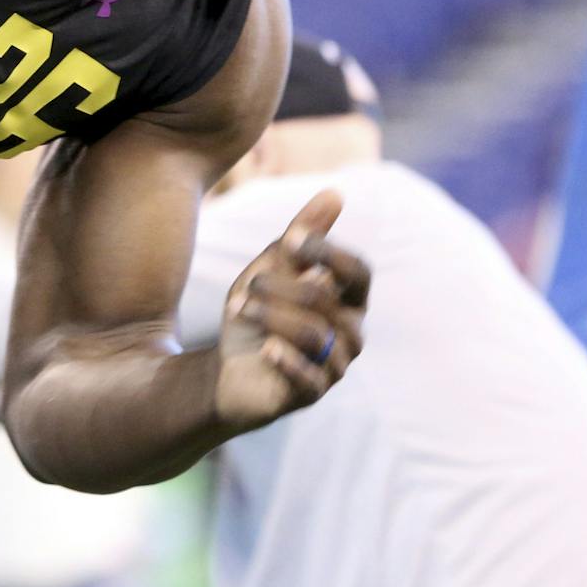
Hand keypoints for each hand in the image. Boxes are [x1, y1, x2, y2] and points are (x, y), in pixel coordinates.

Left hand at [213, 190, 368, 431]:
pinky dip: (285, 359)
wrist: (228, 370)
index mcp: (348, 299)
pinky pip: (308, 376)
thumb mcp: (272, 269)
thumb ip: (302, 235)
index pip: (358, 272)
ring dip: (270, 315)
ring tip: (239, 307)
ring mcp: (334, 366)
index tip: (292, 239)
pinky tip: (265, 348)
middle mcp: (350, 333)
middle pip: (325, 299)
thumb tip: (335, 193)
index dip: (328, 253)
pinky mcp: (311, 394)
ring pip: (313, 334)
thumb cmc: (259, 314)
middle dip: (281, 286)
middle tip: (250, 284)